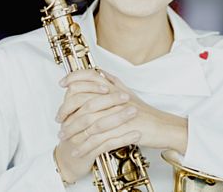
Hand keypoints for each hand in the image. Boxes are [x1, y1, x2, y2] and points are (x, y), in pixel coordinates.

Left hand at [55, 69, 188, 182]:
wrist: (163, 127)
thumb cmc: (146, 112)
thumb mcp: (129, 92)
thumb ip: (113, 81)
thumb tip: (100, 71)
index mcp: (115, 88)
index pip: (90, 77)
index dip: (74, 78)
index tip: (62, 84)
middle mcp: (116, 99)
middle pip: (84, 102)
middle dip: (67, 112)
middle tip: (58, 120)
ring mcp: (119, 115)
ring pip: (89, 123)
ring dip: (74, 132)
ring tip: (64, 138)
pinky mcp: (123, 132)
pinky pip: (99, 141)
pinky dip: (86, 147)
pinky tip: (78, 151)